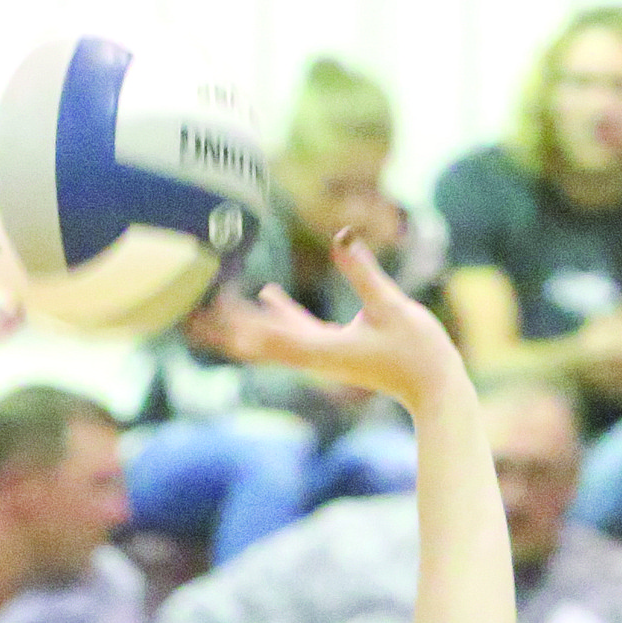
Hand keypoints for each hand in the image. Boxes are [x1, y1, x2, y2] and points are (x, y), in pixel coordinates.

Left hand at [184, 231, 462, 416]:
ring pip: (271, 337)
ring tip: (212, 303)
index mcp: (322, 350)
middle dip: (225, 328)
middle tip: (188, 313)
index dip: (237, 321)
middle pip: (259, 342)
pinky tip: (267, 293)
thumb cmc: (419, 350)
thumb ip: (364, 272)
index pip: (270, 335)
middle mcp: (313, 356)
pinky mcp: (332, 349)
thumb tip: (343, 237)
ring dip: (243, 322)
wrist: (433, 386)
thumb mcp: (391, 306)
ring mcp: (321, 355)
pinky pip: (294, 331)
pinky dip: (276, 314)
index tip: (209, 310)